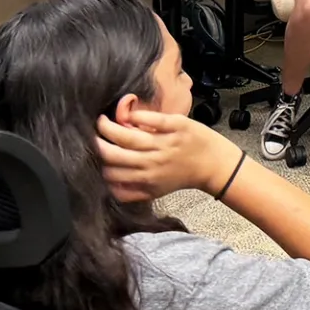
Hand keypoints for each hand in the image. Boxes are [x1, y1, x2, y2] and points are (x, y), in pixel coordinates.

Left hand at [94, 107, 242, 203]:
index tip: (101, 119)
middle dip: (97, 144)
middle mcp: (151, 164)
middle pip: (112, 156)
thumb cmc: (197, 139)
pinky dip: (110, 185)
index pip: (122, 136)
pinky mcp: (149, 193)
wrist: (213, 166)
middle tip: (96, 135)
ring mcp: (149, 182)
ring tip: (103, 151)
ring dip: (101, 163)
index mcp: (158, 144)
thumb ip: (153, 118)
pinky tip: (111, 172)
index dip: (105, 127)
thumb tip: (129, 116)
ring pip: (112, 175)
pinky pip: (122, 194)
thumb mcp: (180, 121)